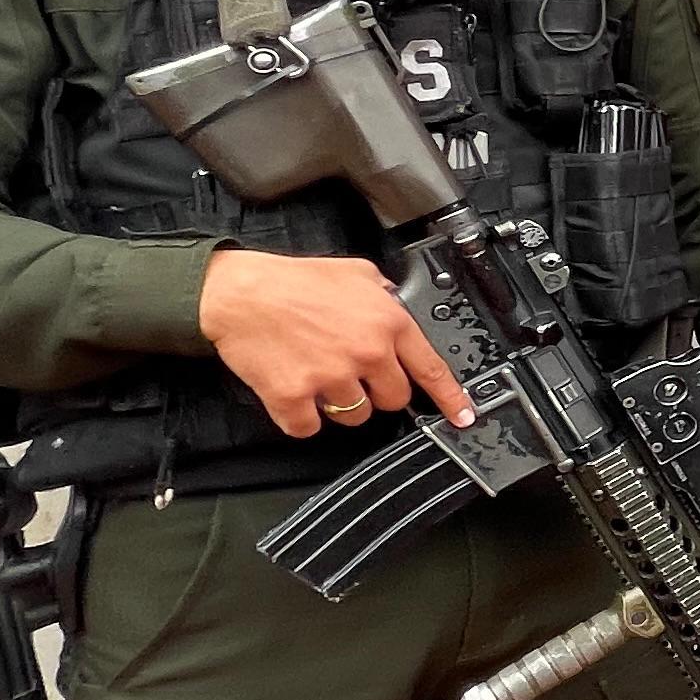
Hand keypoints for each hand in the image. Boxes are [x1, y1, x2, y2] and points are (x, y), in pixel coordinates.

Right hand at [199, 245, 473, 438]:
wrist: (237, 292)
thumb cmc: (291, 280)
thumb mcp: (356, 272)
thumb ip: (385, 295)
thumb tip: (399, 307)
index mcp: (387, 322)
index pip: (431, 369)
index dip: (450, 397)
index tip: (462, 415)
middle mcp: (366, 352)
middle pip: (393, 400)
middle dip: (377, 390)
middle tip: (352, 371)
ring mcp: (331, 378)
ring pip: (355, 417)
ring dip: (341, 404)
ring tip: (319, 374)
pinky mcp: (294, 398)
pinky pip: (310, 428)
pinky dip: (302, 417)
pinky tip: (296, 393)